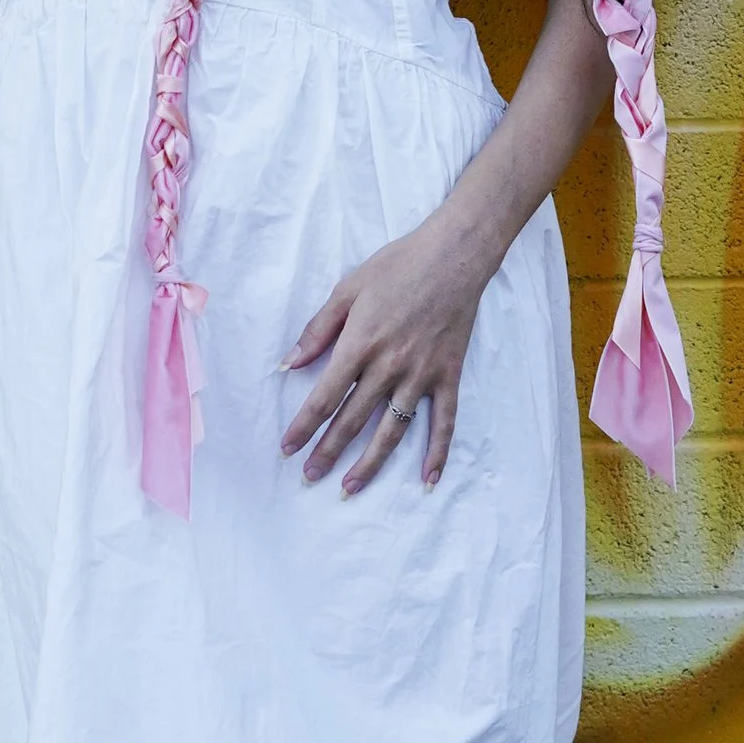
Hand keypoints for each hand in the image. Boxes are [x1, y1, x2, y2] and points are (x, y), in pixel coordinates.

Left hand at [281, 206, 497, 497]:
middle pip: (353, 420)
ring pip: (392, 430)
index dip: (303, 426)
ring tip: (350, 487)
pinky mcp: (448, 376)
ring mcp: (421, 375)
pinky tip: (427, 479)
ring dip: (370, 463)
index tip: (288, 448)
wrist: (455, 255)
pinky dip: (437, 453)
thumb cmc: (397, 266)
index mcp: (360, 344)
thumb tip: (288, 363)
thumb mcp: (347, 289)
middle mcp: (389, 366)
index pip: (324, 397)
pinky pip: (443, 422)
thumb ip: (317, 330)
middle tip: (309, 477)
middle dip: (328, 452)